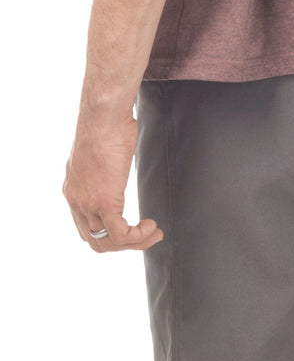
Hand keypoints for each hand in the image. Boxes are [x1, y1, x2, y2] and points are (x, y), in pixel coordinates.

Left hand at [62, 107, 163, 252]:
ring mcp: (87, 203)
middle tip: (146, 236)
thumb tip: (116, 167)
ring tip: (153, 233)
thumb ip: (105, 170)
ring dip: (134, 243)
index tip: (132, 228)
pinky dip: (139, 236)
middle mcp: (76, 200)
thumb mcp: (103, 155)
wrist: (103, 116)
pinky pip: (119, 234)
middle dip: (124, 245)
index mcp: (74, 190)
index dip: (110, 234)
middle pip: (95, 240)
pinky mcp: (103, 201)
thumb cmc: (108, 126)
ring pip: (107, 242)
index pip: (86, 227)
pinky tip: (151, 226)